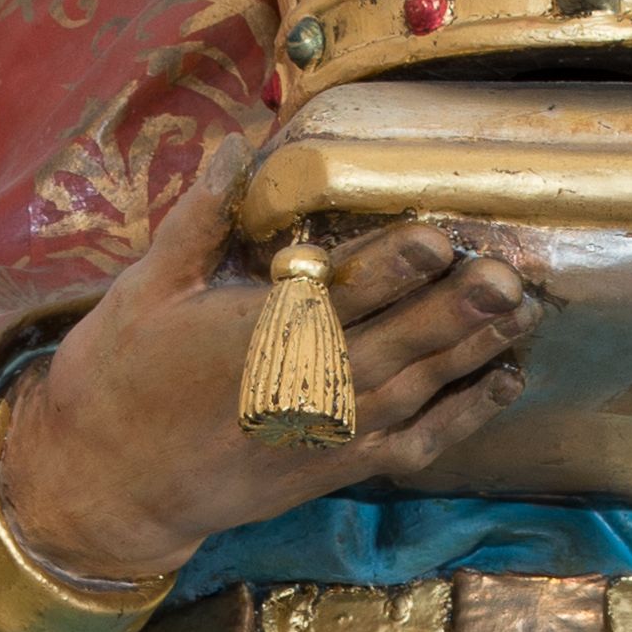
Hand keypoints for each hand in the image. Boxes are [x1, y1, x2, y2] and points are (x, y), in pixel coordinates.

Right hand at [0, 142, 544, 585]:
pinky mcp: (337, 466)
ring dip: (476, 350)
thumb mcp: (146, 286)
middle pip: (400, 341)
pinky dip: (463, 414)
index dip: (399, 266)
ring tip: (525, 311)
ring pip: (420, 387)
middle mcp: (307, 387)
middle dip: (461, 308)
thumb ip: (202, 218)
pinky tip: (503, 380)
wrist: (106, 486)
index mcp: (260, 335)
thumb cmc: (119, 378)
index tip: (443, 239)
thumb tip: (240, 145)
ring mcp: (329, 432)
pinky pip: (415, 442)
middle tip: (513, 274)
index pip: (344, 293)